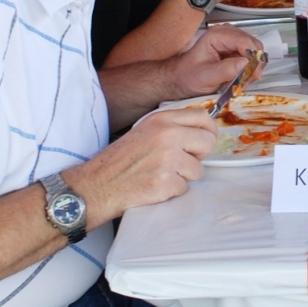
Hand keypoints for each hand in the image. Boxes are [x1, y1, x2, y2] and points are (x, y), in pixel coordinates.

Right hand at [74, 107, 216, 219]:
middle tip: (182, 162)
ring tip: (161, 174)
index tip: (204, 140)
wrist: (99, 184)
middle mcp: (167, 135)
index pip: (202, 116)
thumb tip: (200, 131)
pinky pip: (184, 188)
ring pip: (198, 169)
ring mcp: (167, 158)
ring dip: (183, 176)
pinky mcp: (166, 181)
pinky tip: (155, 185)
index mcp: (161, 119)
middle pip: (207, 142)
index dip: (208, 130)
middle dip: (200, 156)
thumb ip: (171, 127)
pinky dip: (172, 190)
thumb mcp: (145, 130)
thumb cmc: (121, 159)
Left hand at [168, 23, 262, 96]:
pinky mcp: (235, 50)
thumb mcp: (205, 76)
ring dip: (251, 69)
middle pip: (253, 45)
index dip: (253, 58)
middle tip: (246, 81)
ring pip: (254, 52)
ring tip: (239, 81)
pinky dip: (248, 70)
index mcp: (217, 35)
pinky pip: (250, 58)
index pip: (245, 41)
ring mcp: (232, 41)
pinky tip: (238, 78)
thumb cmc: (188, 76)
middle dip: (253, 64)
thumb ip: (226, 70)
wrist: (180, 80)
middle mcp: (226, 34)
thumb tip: (246, 63)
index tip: (254, 75)